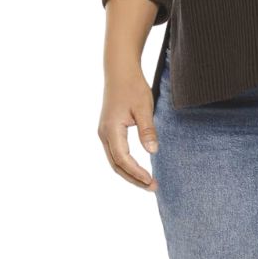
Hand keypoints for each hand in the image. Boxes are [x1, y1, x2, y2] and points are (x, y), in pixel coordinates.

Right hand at [97, 65, 159, 191]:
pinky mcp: (108, 130)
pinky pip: (115, 153)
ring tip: (147, 182)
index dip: (137, 173)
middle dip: (133, 179)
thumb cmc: (133, 87)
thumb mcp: (144, 107)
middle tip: (153, 187)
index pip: (123, 159)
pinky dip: (126, 164)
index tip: (151, 181)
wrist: (120, 71)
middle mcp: (104, 134)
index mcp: (111, 130)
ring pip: (115, 161)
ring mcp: (104, 133)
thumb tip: (153, 152)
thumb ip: (147, 130)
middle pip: (117, 165)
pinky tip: (138, 169)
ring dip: (129, 173)